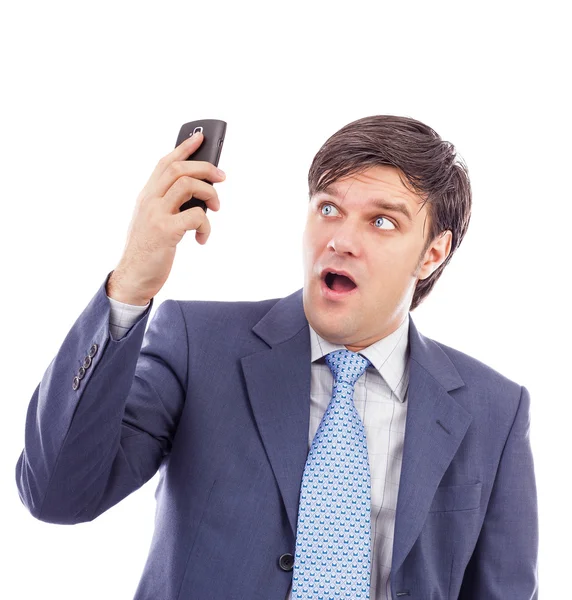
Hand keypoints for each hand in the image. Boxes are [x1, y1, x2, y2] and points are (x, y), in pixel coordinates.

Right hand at [106, 132, 225, 304]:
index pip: (164, 163)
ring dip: (209, 193)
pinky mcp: (165, 231)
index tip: (200, 138)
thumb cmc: (148, 250)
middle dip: (205, 168)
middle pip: (179, 168)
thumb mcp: (154, 221)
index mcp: (146, 196)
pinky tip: (202, 239)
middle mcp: (149, 200)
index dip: (183, 148)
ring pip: (187, 185)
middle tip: (222, 177)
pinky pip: (196, 216)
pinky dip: (206, 226)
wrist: (133, 277)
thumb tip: (201, 194)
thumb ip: (169, 205)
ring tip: (215, 208)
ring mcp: (156, 214)